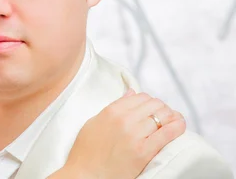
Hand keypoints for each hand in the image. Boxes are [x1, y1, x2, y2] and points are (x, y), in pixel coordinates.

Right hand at [57, 89, 185, 178]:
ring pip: (162, 115)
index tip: (151, 108)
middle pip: (154, 104)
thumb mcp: (94, 122)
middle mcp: (124, 119)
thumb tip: (131, 93)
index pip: (140, 96)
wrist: (85, 174)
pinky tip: (180, 126)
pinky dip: (177, 127)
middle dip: (161, 108)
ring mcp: (134, 135)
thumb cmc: (86, 150)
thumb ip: (114, 107)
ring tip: (172, 121)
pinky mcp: (143, 151)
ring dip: (170, 117)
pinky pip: (167, 134)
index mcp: (111, 111)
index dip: (149, 101)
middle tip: (163, 116)